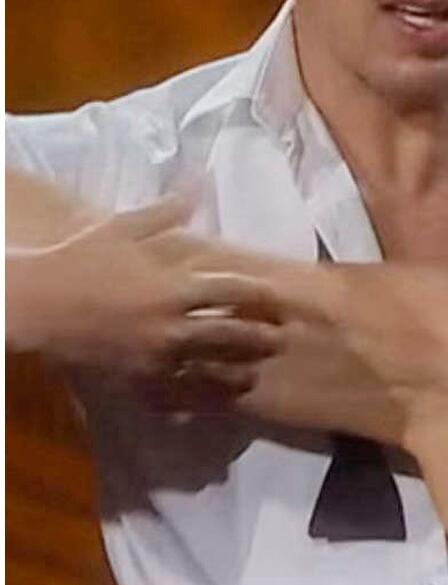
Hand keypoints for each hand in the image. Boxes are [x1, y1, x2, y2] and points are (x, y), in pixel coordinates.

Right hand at [7, 197, 281, 406]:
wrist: (31, 303)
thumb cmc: (78, 260)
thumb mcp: (121, 228)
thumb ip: (166, 211)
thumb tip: (202, 184)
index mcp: (173, 287)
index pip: (234, 291)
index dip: (261, 294)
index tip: (277, 297)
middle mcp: (171, 326)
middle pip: (232, 335)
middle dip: (259, 337)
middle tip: (280, 339)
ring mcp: (154, 358)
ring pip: (211, 371)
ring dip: (237, 372)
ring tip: (254, 373)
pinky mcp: (135, 381)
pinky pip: (176, 394)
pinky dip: (198, 397)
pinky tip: (210, 400)